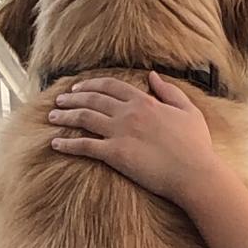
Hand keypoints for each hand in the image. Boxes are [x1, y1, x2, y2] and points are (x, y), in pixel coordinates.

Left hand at [48, 71, 224, 203]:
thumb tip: (153, 75)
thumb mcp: (188, 110)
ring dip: (65, 116)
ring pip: (83, 118)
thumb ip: (169, 91)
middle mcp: (129, 113)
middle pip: (92, 99)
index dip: (90, 85)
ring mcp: (120, 133)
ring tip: (52, 116)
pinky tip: (55, 144)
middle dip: (72, 98)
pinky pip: (84, 146)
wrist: (194, 172)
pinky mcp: (115, 154)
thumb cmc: (195, 144)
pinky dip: (67, 144)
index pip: (110, 86)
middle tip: (59, 100)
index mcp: (145, 101)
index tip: (78, 88)